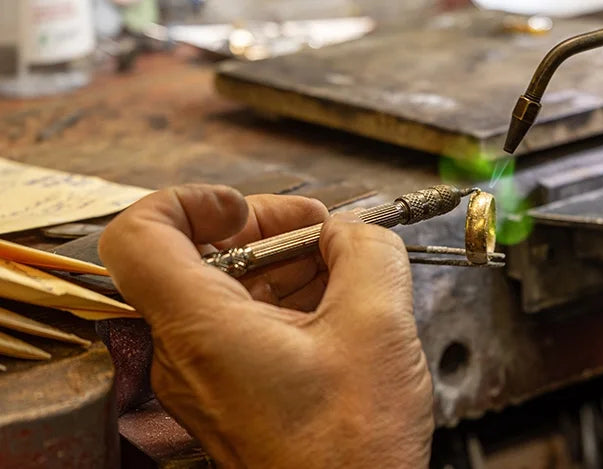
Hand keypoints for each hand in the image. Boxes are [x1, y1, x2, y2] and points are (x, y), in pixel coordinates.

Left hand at [99, 184, 433, 467]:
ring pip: (226, 294)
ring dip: (286, 267)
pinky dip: (289, 305)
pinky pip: (245, 330)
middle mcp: (187, 355)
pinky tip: (340, 308)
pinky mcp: (232, 399)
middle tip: (323, 229)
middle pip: (196, 258)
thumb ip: (367, 253)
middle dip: (266, 230)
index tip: (245, 205)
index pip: (142, 232)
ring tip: (346, 270)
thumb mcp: (378, 326)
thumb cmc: (349, 451)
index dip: (192, 200)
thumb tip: (355, 231)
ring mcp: (206, 380)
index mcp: (202, 329)